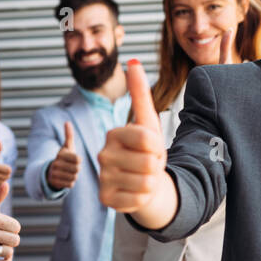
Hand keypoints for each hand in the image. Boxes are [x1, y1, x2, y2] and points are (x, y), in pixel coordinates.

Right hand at [0, 184, 19, 260]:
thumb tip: (6, 184)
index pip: (16, 227)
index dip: (13, 226)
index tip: (5, 225)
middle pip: (15, 240)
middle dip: (11, 237)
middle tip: (3, 234)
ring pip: (9, 252)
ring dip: (8, 248)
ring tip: (1, 243)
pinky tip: (4, 255)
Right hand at [46, 121, 80, 190]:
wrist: (51, 171)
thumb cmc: (64, 157)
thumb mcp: (66, 146)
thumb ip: (68, 135)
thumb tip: (67, 122)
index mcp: (60, 154)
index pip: (78, 159)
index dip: (79, 160)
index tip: (75, 159)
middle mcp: (56, 164)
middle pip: (77, 169)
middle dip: (77, 169)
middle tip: (72, 167)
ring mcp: (55, 174)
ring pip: (74, 177)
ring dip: (74, 175)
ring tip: (68, 172)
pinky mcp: (56, 183)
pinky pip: (71, 184)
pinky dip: (70, 182)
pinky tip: (66, 178)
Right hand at [97, 59, 167, 213]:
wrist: (143, 183)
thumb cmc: (146, 151)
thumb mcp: (148, 122)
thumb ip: (139, 93)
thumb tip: (133, 61)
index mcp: (113, 134)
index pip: (148, 139)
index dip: (158, 146)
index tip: (152, 148)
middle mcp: (103, 155)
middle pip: (149, 162)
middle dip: (156, 166)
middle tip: (148, 165)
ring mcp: (103, 178)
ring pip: (146, 182)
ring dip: (152, 182)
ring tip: (143, 178)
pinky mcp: (106, 199)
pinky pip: (138, 200)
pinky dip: (143, 198)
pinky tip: (136, 192)